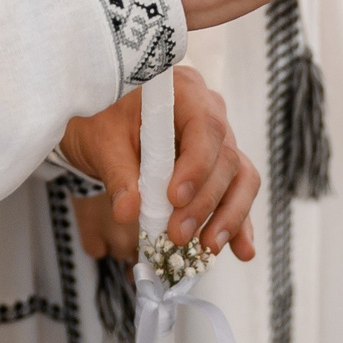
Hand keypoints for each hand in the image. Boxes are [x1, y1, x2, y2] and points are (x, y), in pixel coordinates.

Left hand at [57, 64, 259, 260]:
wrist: (100, 121)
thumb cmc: (102, 120)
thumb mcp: (102, 141)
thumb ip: (118, 174)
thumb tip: (128, 213)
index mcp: (185, 92)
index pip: (206, 127)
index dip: (197, 166)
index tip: (174, 199)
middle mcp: (211, 112)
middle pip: (226, 158)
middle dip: (206, 202)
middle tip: (178, 234)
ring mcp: (219, 141)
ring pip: (241, 177)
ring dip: (229, 216)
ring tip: (209, 247)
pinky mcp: (217, 167)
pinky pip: (236, 192)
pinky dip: (238, 222)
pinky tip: (242, 250)